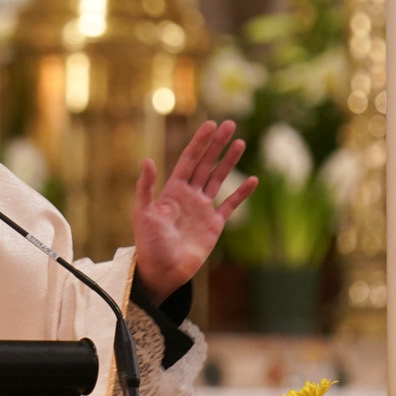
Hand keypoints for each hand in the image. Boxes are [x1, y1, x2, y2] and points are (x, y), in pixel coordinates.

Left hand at [132, 120, 256, 299]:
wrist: (162, 271)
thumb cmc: (148, 244)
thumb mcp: (142, 213)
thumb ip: (145, 187)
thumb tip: (148, 160)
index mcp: (172, 190)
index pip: (189, 160)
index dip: (199, 142)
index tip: (210, 124)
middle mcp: (189, 196)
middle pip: (206, 164)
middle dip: (217, 144)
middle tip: (230, 124)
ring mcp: (203, 209)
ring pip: (219, 179)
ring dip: (229, 161)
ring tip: (241, 142)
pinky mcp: (214, 225)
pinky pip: (231, 205)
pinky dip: (241, 193)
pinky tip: (253, 179)